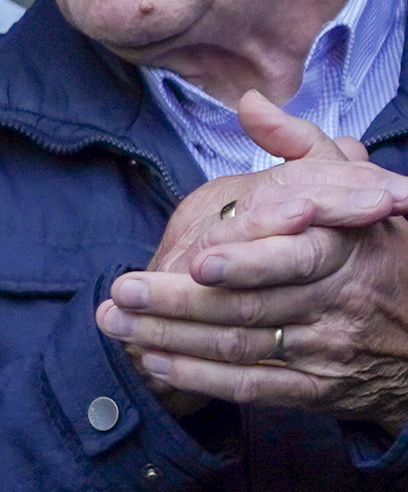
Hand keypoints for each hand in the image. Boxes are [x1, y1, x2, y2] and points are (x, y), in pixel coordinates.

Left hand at [99, 93, 407, 422]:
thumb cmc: (377, 247)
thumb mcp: (353, 188)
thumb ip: (301, 146)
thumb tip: (251, 103)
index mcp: (345, 252)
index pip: (293, 259)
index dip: (246, 263)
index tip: (195, 259)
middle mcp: (335, 304)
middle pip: (250, 308)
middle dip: (178, 303)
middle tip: (120, 292)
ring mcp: (326, 350)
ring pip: (241, 347)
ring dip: (172, 338)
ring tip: (115, 322)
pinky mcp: (317, 389)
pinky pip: (254, 387)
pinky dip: (202, 378)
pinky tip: (157, 362)